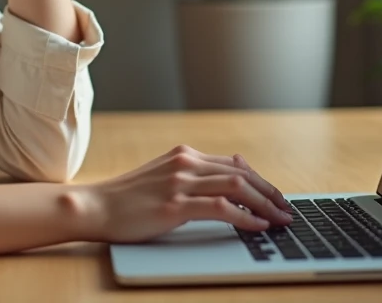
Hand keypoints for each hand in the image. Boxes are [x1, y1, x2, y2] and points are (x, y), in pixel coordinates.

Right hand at [77, 145, 293, 243]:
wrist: (95, 206)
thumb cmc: (128, 198)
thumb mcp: (164, 176)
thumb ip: (195, 173)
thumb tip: (232, 169)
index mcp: (185, 155)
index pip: (235, 165)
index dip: (261, 182)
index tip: (276, 199)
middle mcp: (186, 163)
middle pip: (242, 174)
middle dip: (270, 194)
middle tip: (286, 211)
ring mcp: (180, 182)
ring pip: (236, 187)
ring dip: (264, 204)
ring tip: (279, 220)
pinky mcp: (174, 205)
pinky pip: (221, 207)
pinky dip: (245, 216)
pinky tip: (257, 226)